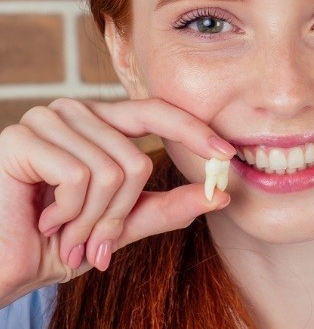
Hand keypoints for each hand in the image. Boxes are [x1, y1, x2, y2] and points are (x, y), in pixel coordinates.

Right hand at [0, 98, 233, 307]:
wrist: (4, 265)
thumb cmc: (58, 241)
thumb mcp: (121, 225)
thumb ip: (166, 207)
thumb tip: (219, 194)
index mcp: (99, 122)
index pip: (156, 112)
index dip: (193, 130)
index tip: (227, 154)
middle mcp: (75, 111)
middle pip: (135, 158)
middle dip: (118, 215)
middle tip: (93, 242)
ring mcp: (48, 120)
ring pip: (111, 171)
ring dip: (91, 221)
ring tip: (65, 233)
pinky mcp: (22, 138)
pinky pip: (79, 177)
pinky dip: (68, 214)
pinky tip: (43, 220)